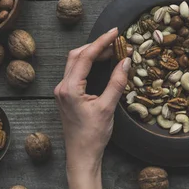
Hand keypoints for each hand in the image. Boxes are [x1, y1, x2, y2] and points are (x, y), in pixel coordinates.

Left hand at [55, 28, 129, 173]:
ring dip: (92, 53)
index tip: (115, 32)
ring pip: (75, 62)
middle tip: (116, 40)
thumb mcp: (107, 108)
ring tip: (112, 50)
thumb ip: (116, 83)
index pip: (86, 56)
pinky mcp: (67, 96)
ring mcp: (63, 91)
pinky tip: (102, 64)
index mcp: (69, 88)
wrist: (81, 156)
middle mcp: (62, 86)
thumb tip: (126, 61)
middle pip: (77, 55)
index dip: (102, 42)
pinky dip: (89, 64)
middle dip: (96, 45)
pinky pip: (76, 72)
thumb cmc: (92, 136)